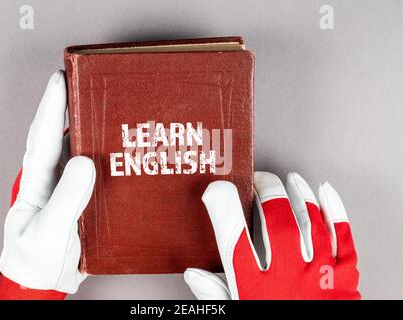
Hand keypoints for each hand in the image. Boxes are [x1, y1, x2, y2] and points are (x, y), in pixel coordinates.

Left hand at [0, 70, 95, 295]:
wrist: (44, 282)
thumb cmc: (36, 259)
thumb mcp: (50, 230)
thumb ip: (66, 198)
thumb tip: (83, 162)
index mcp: (36, 184)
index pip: (42, 138)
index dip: (51, 106)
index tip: (60, 80)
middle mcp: (51, 181)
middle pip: (58, 136)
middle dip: (68, 108)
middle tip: (85, 84)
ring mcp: (67, 189)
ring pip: (76, 152)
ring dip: (87, 129)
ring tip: (104, 109)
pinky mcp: (82, 201)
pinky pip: (93, 172)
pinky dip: (102, 156)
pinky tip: (114, 149)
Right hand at [184, 172, 359, 299]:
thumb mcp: (238, 314)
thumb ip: (215, 294)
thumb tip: (193, 273)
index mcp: (255, 288)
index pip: (234, 239)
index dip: (223, 208)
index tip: (217, 190)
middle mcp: (288, 278)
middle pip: (276, 222)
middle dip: (266, 192)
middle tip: (259, 180)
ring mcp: (319, 275)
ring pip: (309, 222)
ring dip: (297, 194)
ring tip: (288, 180)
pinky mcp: (344, 277)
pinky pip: (342, 235)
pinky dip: (334, 210)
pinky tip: (324, 191)